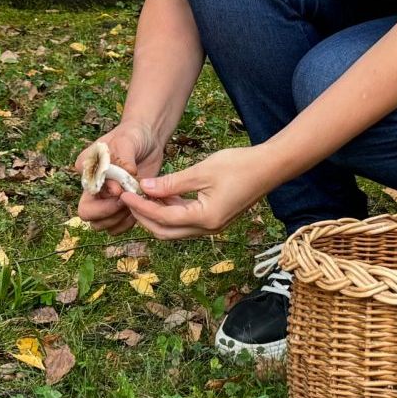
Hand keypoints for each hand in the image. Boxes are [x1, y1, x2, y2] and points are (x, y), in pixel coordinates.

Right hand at [74, 121, 164, 236]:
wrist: (147, 139)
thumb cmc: (132, 137)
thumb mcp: (127, 142)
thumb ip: (123, 160)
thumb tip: (122, 182)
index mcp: (87, 172)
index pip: (85, 196)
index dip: (103, 199)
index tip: (120, 188)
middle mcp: (93, 189)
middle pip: (88, 216)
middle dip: (109, 214)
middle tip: (127, 202)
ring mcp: (106, 200)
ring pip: (101, 225)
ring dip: (119, 220)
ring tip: (135, 203)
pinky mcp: (121, 207)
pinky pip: (117, 227)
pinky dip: (128, 223)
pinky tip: (140, 208)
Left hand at [121, 146, 274, 240]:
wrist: (270, 167)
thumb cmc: (239, 165)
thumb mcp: (202, 171)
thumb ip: (172, 183)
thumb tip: (146, 188)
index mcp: (205, 219)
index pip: (163, 219)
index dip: (141, 207)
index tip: (125, 194)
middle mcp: (208, 228)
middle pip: (165, 232)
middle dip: (144, 217)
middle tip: (129, 199)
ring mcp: (212, 225)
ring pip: (175, 228)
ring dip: (157, 215)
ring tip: (142, 196)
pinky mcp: (215, 218)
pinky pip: (187, 220)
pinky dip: (172, 211)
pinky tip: (162, 195)